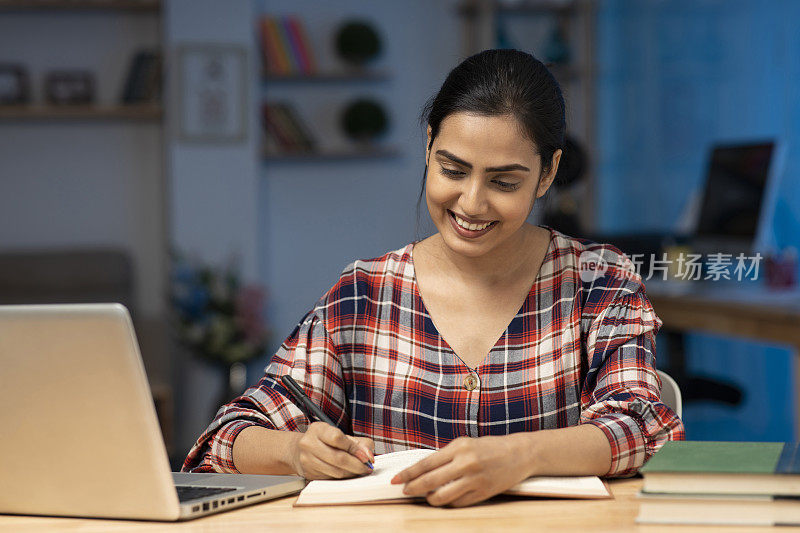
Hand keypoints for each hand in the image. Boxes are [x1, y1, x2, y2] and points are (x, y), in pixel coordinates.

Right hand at [290, 422, 373, 479]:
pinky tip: (347, 473)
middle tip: (367, 467)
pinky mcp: (309, 474)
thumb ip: (359, 443)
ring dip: (351, 473)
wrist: (299, 450)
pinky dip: (343, 477)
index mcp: (318, 429)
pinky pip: (331, 478)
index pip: (337, 438)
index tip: (366, 456)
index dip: (354, 449)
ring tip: (359, 470)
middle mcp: (309, 443)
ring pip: (335, 471)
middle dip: (357, 465)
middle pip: (338, 458)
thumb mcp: (339, 434)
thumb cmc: (324, 441)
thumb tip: (369, 455)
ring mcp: (307, 460)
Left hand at [390, 435, 528, 506]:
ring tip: (428, 496)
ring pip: (442, 497)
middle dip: (413, 488)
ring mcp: (475, 480)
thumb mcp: (465, 444)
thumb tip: (422, 470)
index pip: (426, 464)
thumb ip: (445, 456)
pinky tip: (445, 498)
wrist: (519, 453)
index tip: (396, 480)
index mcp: (459, 448)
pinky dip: (448, 502)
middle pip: (429, 481)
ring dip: (430, 499)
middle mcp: (465, 463)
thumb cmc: (489, 447)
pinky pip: (457, 503)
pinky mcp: (483, 493)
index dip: (408, 474)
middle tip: (405, 490)